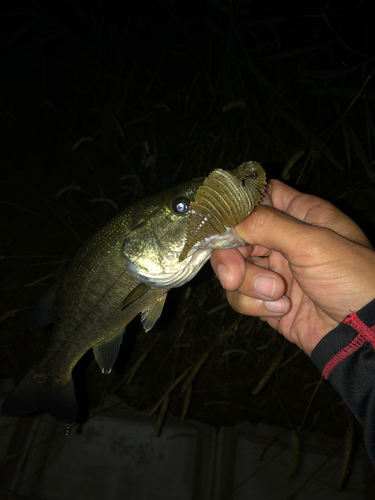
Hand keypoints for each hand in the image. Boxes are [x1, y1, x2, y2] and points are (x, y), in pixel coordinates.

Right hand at [211, 179, 374, 355]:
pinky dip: (254, 305)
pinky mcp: (263, 299)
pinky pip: (239, 295)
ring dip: (248, 285)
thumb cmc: (349, 278)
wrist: (360, 333)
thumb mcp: (312, 244)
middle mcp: (282, 239)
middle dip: (230, 256)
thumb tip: (229, 221)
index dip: (237, 206)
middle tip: (232, 276)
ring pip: (233, 267)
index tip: (221, 222)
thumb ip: (267, 225)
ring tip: (279, 296)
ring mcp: (271, 270)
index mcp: (298, 214)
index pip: (258, 196)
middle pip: (235, 235)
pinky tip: (281, 310)